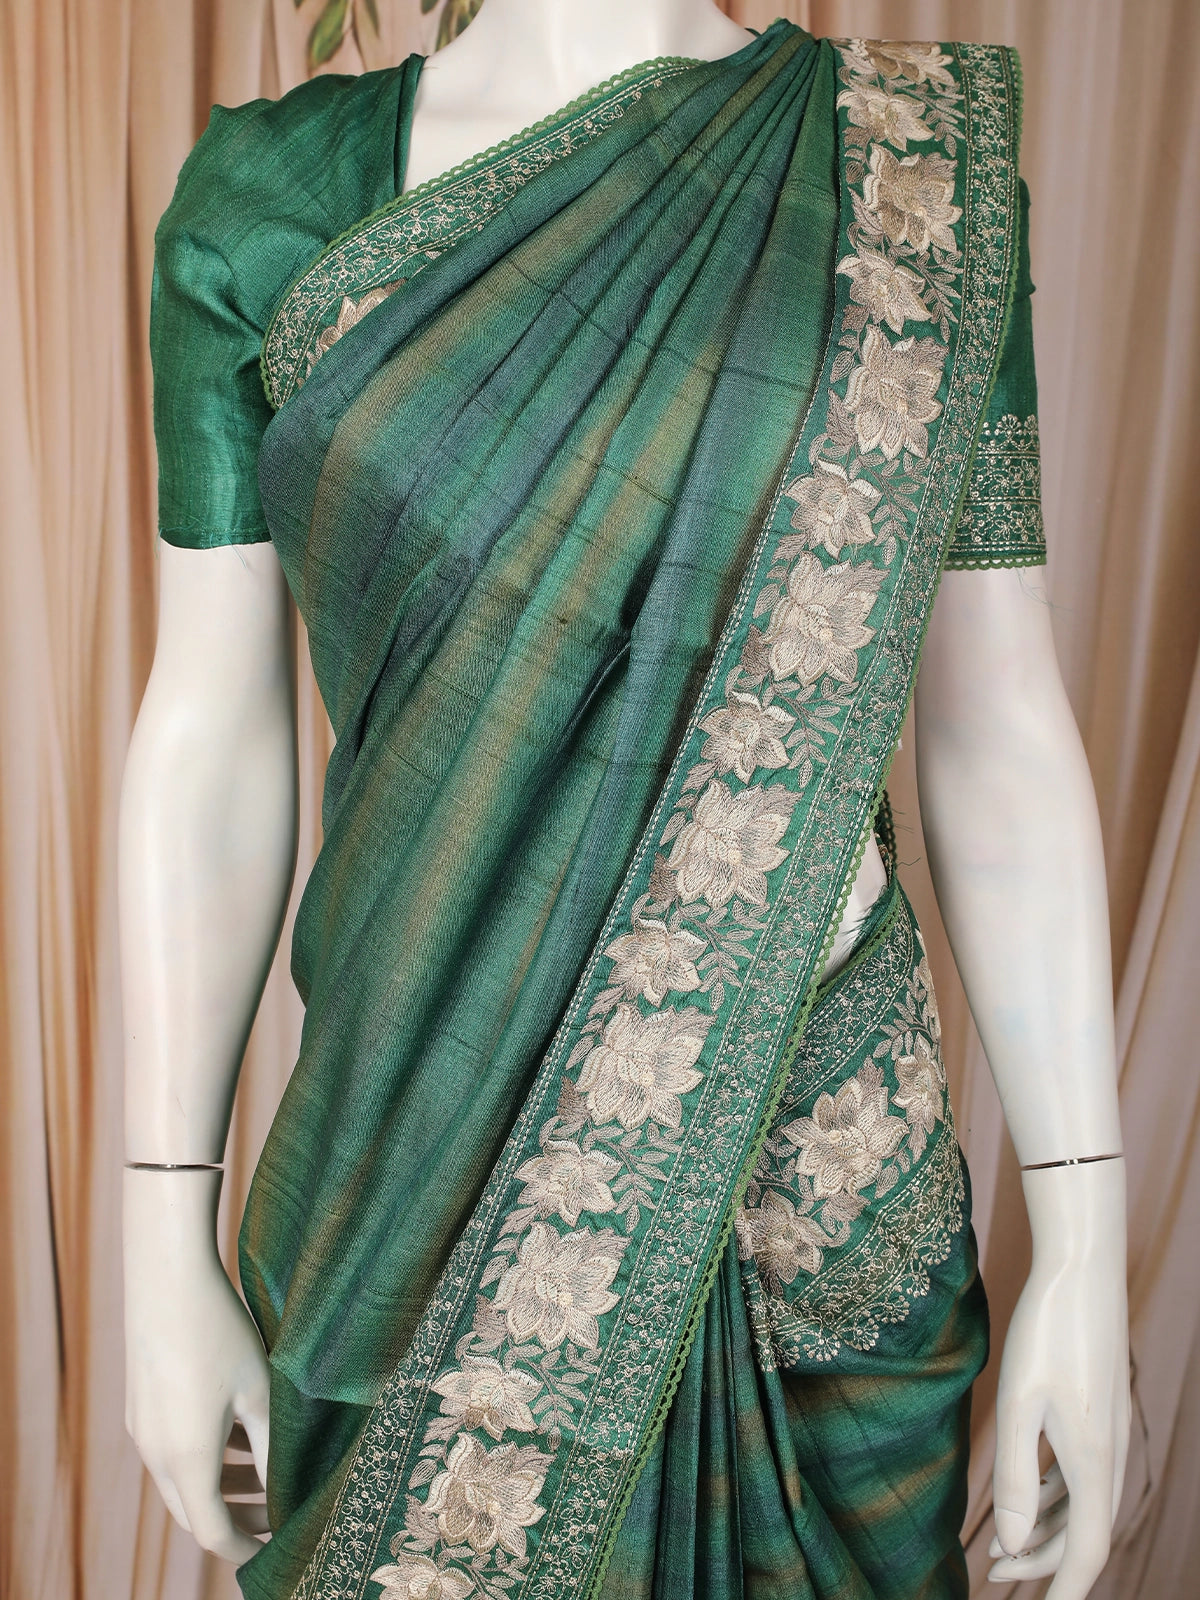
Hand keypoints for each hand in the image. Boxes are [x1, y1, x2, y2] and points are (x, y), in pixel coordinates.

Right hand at [123, 1168, 270, 1563]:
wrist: (166, 1275)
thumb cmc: (219, 1331)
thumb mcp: (259, 1391)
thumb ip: (271, 1449)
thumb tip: (288, 1491)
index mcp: (185, 1459)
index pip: (211, 1533)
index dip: (244, 1547)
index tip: (275, 1549)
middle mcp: (155, 1453)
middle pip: (192, 1512)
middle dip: (234, 1520)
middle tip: (276, 1512)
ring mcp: (142, 1429)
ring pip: (180, 1480)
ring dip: (218, 1487)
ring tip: (262, 1475)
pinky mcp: (140, 1405)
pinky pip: (169, 1450)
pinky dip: (201, 1458)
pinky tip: (235, 1434)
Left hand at [987, 1167, 1130, 1596]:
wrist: (1081, 1270)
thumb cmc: (1047, 1331)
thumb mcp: (1020, 1403)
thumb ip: (1013, 1474)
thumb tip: (1008, 1539)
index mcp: (1094, 1462)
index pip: (1087, 1553)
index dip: (1062, 1589)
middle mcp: (1109, 1456)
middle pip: (1084, 1534)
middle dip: (1042, 1562)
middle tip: (994, 1574)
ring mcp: (1108, 1434)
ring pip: (1082, 1505)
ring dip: (1045, 1530)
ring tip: (1000, 1545)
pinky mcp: (1098, 1413)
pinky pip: (1081, 1475)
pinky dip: (1053, 1496)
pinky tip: (1025, 1492)